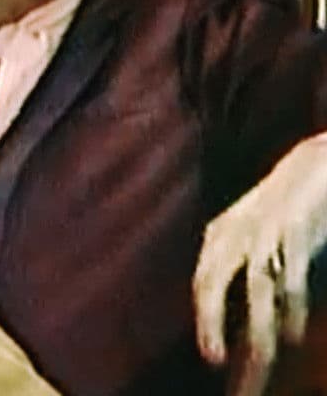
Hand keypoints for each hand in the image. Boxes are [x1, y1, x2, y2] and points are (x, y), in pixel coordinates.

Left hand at [193, 135, 326, 394]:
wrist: (316, 160)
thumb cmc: (288, 204)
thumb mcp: (260, 235)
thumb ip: (251, 270)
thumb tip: (256, 316)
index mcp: (221, 234)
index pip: (204, 281)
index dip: (206, 319)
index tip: (213, 358)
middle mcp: (234, 230)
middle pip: (212, 282)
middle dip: (212, 323)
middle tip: (216, 359)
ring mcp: (262, 227)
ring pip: (253, 284)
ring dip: (258, 324)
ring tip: (261, 358)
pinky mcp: (293, 226)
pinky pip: (288, 272)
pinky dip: (290, 304)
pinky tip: (292, 332)